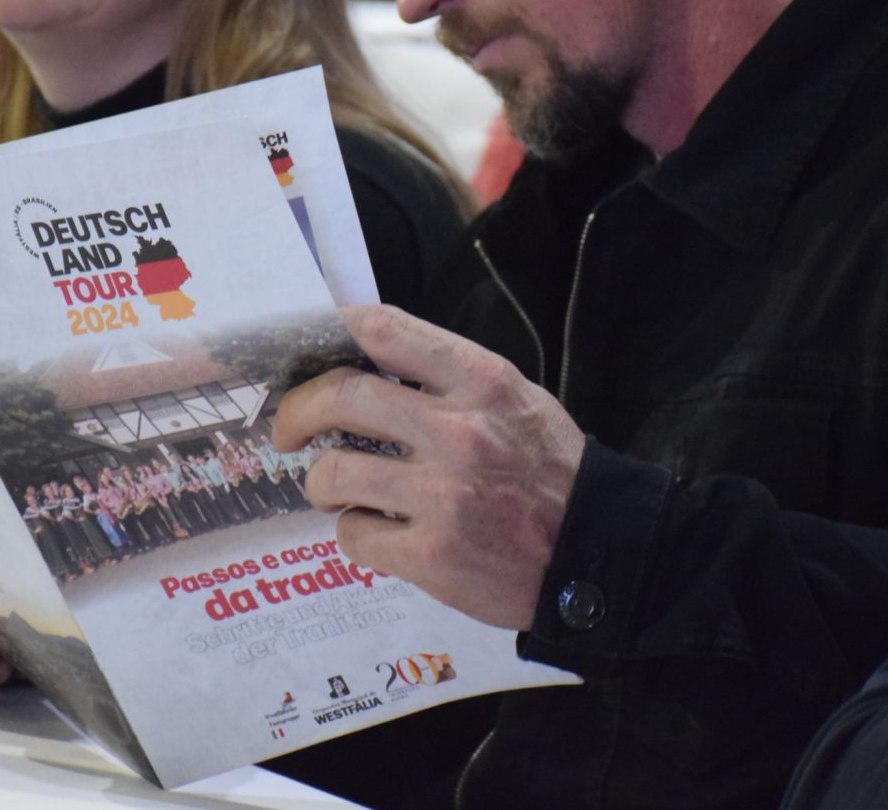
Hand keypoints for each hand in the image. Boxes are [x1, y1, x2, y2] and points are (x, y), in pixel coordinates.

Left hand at [271, 304, 586, 631]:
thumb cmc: (551, 472)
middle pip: (341, 398)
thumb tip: (363, 363)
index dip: (331, 330)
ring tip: (337, 489)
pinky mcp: (434, 557)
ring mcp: (444, 497)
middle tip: (289, 430)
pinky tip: (379, 532)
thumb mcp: (514, 400)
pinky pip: (355, 536)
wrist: (599, 553)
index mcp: (481, 382)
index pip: (384, 330)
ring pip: (334, 473)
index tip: (308, 349)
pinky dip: (356, 534)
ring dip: (322, 482)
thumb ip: (447, 379)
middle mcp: (459, 432)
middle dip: (298, 413)